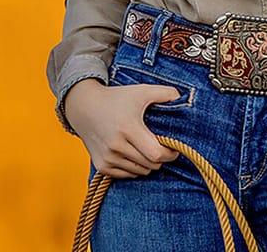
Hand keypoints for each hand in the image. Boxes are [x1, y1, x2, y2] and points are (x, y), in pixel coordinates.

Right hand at [65, 78, 179, 177]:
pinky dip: (136, 168)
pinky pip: (128, 175)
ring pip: (141, 171)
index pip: (156, 154)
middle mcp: (116, 146)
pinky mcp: (101, 166)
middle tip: (165, 147)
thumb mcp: (142, 91)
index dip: (170, 154)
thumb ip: (166, 93)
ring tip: (149, 148)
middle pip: (151, 165)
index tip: (175, 147)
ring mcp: (107, 158)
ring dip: (149, 163)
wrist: (83, 107)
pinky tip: (137, 154)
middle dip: (162, 158)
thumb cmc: (116, 98)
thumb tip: (184, 99)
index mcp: (128, 128)